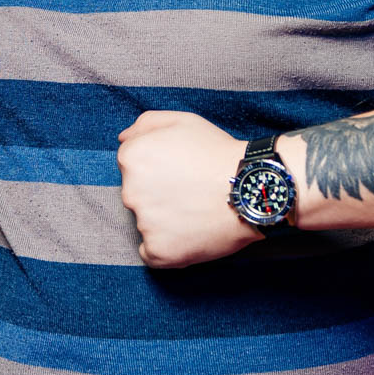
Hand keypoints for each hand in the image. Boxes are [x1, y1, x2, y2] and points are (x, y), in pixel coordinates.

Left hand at [116, 110, 261, 268]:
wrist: (251, 188)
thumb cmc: (218, 153)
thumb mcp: (181, 121)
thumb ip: (144, 125)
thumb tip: (123, 139)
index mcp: (132, 158)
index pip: (131, 167)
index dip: (158, 169)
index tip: (179, 172)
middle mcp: (130, 191)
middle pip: (136, 195)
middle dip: (158, 194)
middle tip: (190, 192)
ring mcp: (144, 223)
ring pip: (146, 223)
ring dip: (164, 220)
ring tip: (195, 211)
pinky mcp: (159, 252)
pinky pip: (152, 253)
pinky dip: (168, 247)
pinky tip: (190, 234)